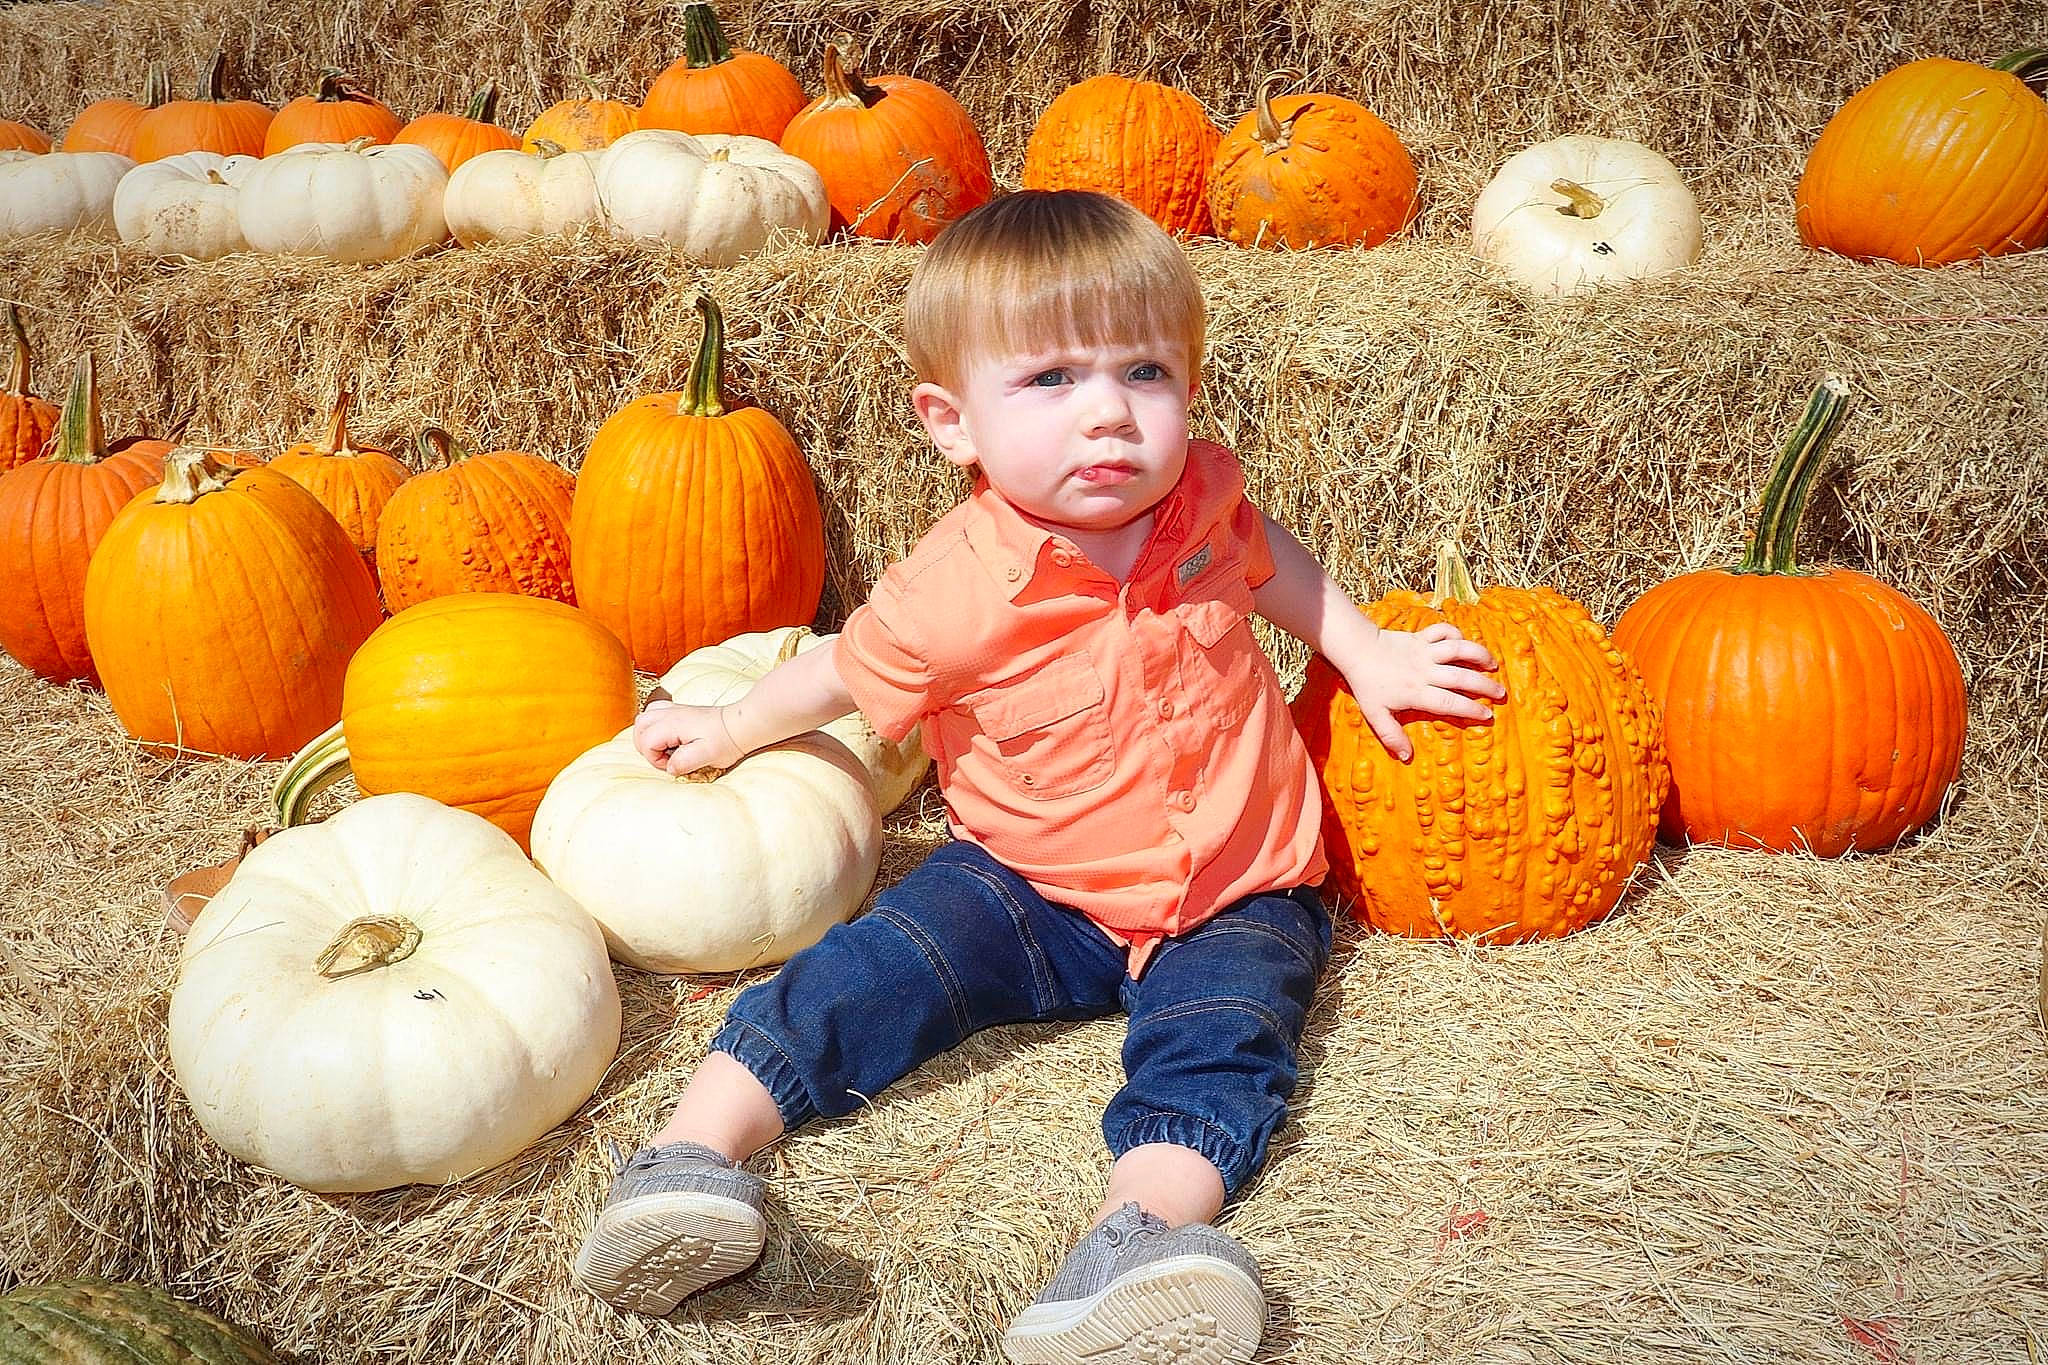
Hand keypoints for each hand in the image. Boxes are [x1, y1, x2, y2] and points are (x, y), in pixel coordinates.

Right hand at [633, 700, 744, 775]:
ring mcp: (675, 710)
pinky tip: (671, 738)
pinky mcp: (681, 711)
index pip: (646, 742)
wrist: (742, 724)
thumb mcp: (707, 755)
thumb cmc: (726, 740)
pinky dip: (656, 726)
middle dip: (646, 746)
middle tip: (666, 758)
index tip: (673, 764)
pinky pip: (656, 713)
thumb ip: (684, 762)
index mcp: (673, 724)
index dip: (654, 759)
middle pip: (639, 727)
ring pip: (645, 718)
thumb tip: (669, 768)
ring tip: (666, 748)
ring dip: (648, 735)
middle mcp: (670, 713)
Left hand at [1337, 621, 1505, 762]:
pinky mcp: (1421, 636)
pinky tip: (1465, 642)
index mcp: (1416, 692)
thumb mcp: (1375, 715)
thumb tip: (1407, 757)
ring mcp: (1424, 652)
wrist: (1357, 651)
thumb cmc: (1367, 685)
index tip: (1487, 715)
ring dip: (1478, 654)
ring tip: (1493, 664)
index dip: (1470, 709)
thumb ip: (1391, 736)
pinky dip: (1456, 633)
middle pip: (1461, 677)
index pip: (1449, 702)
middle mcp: (1424, 671)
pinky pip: (1443, 631)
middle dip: (1484, 686)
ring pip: (1457, 650)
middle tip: (1500, 693)